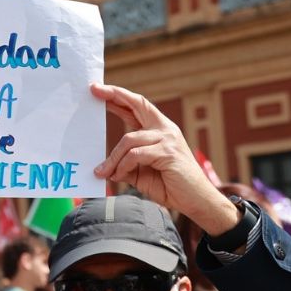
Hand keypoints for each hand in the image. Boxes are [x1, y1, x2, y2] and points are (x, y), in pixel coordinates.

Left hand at [90, 83, 237, 235]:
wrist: (197, 201)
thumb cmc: (171, 186)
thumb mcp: (142, 174)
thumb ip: (126, 165)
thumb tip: (105, 168)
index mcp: (159, 130)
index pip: (137, 106)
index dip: (118, 97)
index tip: (98, 90)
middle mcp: (165, 129)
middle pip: (137, 103)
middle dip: (114, 95)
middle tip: (94, 90)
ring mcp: (168, 138)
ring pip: (129, 139)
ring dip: (112, 158)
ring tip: (103, 173)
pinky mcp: (167, 152)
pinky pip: (135, 155)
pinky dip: (123, 166)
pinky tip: (118, 176)